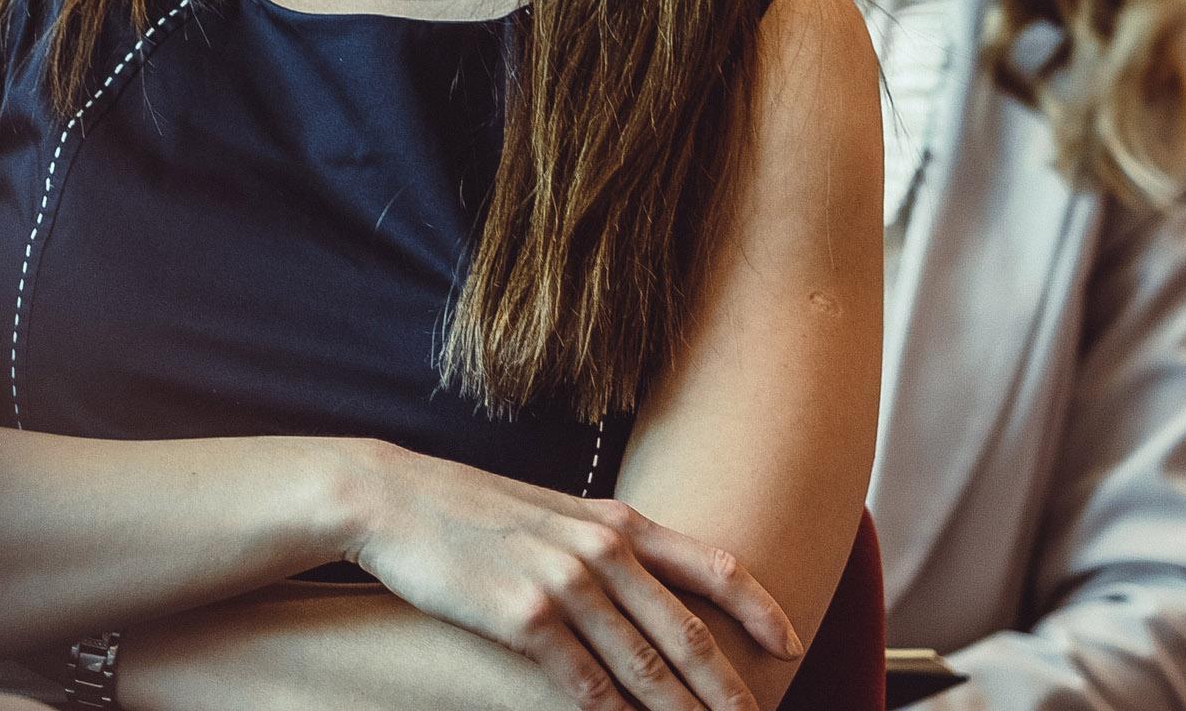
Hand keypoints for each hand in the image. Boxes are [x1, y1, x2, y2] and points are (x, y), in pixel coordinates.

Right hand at [340, 442, 798, 710]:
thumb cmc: (472, 510)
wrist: (393, 497)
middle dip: (730, 688)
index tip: (792, 643)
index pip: (713, 565)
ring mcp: (563, 582)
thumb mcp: (554, 513)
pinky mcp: (522, 617)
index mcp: (615, 521)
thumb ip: (606, 543)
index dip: (760, 609)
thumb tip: (649, 582)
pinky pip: (585, 684)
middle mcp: (601, 548)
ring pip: (645, 667)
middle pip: (687, 632)